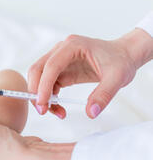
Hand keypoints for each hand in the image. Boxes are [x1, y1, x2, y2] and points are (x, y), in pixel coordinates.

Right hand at [27, 29, 152, 118]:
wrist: (124, 55)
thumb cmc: (120, 61)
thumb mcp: (117, 78)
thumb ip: (103, 95)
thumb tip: (91, 113)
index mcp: (73, 46)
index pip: (51, 66)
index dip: (44, 85)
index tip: (43, 104)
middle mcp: (61, 50)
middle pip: (38, 70)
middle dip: (36, 91)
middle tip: (42, 110)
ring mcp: (59, 59)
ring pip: (39, 77)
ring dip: (42, 96)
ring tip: (56, 112)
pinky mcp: (61, 69)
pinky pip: (48, 83)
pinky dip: (49, 97)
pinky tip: (58, 107)